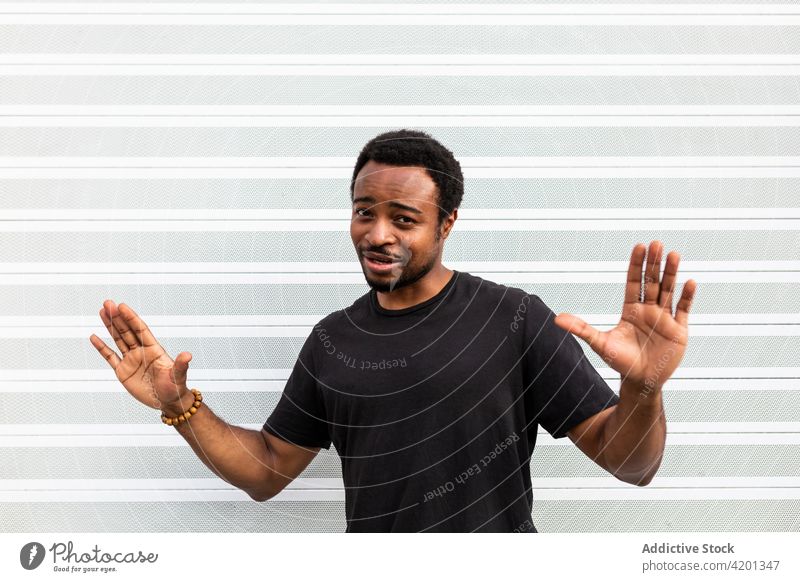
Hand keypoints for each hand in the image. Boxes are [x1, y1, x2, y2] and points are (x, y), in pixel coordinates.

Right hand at [89, 300, 192, 410]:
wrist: (169, 402)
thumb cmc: (176, 388)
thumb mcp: (178, 376)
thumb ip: (181, 365)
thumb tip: (188, 355)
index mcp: (154, 350)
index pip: (140, 329)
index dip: (131, 318)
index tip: (122, 306)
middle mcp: (141, 352)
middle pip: (127, 331)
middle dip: (117, 317)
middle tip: (107, 303)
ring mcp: (131, 360)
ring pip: (118, 339)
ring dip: (110, 326)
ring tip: (102, 311)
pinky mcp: (123, 372)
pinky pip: (110, 357)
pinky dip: (102, 347)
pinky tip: (94, 337)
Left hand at [553, 240, 696, 391]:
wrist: (641, 381)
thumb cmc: (620, 362)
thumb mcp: (600, 344)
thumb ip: (581, 329)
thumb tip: (556, 319)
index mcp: (631, 310)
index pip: (633, 282)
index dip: (636, 265)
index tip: (639, 246)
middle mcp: (648, 310)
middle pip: (652, 282)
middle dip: (653, 263)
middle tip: (656, 243)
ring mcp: (664, 318)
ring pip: (669, 291)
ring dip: (672, 273)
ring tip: (674, 255)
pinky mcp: (678, 330)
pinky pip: (683, 309)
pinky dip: (687, 296)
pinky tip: (690, 282)